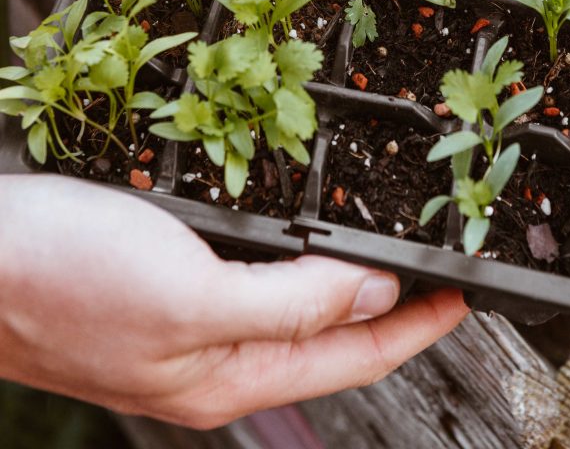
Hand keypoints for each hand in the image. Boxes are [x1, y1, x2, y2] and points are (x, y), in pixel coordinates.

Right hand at [0, 175, 466, 428]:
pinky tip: (293, 240)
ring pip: (288, 309)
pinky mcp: (159, 289)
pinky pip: (249, 281)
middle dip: (386, 309)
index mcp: (225, 376)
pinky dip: (288, 261)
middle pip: (325, 339)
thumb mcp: (191, 295)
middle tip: (434, 273)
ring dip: (339, 283)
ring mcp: (183, 327)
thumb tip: (373, 293)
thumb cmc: (62, 279)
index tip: (461, 298)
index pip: (351, 358)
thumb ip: (289, 303)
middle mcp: (211, 361)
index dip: (415, 327)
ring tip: (383, 256)